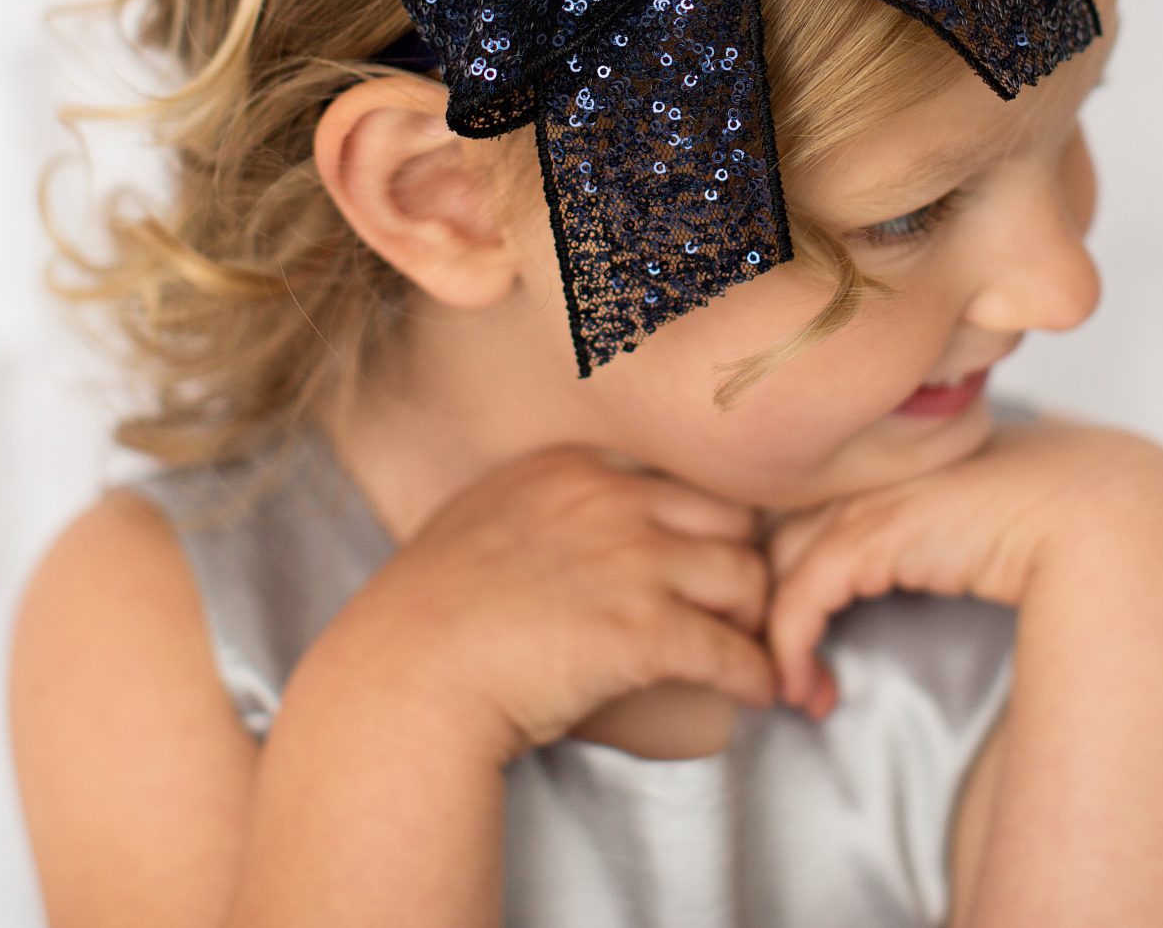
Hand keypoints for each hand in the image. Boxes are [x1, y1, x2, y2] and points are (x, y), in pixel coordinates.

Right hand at [318, 443, 780, 770]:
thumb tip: (566, 526)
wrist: (404, 680)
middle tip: (735, 608)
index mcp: (570, 470)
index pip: (675, 485)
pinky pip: (731, 650)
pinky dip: (755, 673)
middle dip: (739, 564)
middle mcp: (609, 502)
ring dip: (753, 618)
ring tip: (747, 647)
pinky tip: (759, 692)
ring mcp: (630, 562)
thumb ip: (534, 509)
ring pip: (744, 578)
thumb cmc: (426, 619)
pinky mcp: (644, 631)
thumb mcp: (478, 523)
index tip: (701, 563)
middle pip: (728, 521)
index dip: (698, 529)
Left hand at [762, 414, 1162, 716]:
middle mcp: (877, 468)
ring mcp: (873, 495)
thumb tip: (931, 577)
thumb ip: (942, 536)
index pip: (814, 504)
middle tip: (780, 667)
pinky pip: (802, 596)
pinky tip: (805, 689)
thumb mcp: (988, 527)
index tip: (799, 627)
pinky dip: (791, 646)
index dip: (792, 566)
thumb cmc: (1069, 528)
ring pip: (780, 565)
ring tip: (794, 691)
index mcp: (904, 456)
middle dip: (769, 602)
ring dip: (775, 636)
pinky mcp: (874, 534)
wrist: (1110, 520)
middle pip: (782, 532)